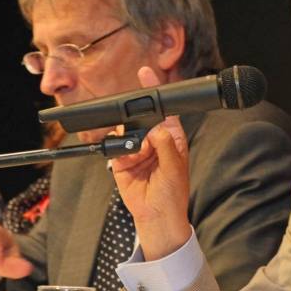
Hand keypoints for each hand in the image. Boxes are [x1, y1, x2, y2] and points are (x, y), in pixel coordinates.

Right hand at [109, 66, 193, 260]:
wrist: (156, 216)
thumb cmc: (172, 193)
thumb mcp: (174, 167)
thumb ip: (165, 145)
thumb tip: (155, 130)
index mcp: (171, 138)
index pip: (163, 110)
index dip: (155, 93)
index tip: (146, 74)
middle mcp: (153, 140)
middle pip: (141, 118)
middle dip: (138, 121)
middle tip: (144, 135)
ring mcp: (136, 149)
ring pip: (127, 131)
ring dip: (132, 140)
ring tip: (142, 155)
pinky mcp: (121, 160)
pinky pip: (116, 147)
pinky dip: (121, 151)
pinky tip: (131, 161)